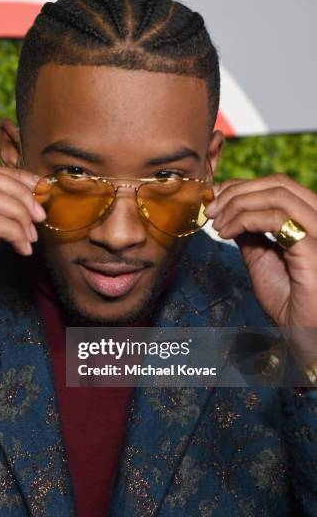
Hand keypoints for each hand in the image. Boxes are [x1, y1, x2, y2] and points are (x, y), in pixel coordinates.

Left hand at [205, 173, 316, 328]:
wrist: (305, 333)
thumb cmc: (289, 300)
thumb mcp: (262, 257)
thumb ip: (250, 231)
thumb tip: (228, 209)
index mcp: (311, 219)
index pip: (278, 184)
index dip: (242, 185)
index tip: (213, 199)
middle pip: (278, 183)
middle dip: (236, 191)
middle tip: (210, 209)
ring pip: (277, 194)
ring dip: (237, 204)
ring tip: (216, 223)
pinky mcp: (313, 247)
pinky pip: (276, 218)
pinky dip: (244, 219)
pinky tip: (226, 233)